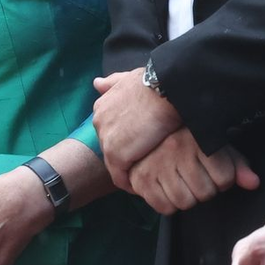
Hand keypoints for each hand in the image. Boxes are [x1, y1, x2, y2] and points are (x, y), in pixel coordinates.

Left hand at [92, 70, 182, 189]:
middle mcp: (99, 123)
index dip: (126, 140)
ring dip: (130, 172)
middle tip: (147, 163)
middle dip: (127, 157)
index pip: (111, 132)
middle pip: (112, 148)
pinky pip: (122, 178)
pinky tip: (146, 187)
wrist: (167, 89)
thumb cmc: (156, 82)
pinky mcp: (117, 156)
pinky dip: (133, 185)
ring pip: (116, 166)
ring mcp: (106, 140)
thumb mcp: (130, 78)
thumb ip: (113, 82)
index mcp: (102, 107)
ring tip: (148, 178)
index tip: (141, 146)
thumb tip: (96, 83)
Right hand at [128, 128, 259, 214]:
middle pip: (205, 193)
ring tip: (184, 183)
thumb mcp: (216, 147)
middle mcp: (175, 149)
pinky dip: (169, 204)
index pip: (225, 178)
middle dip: (206, 190)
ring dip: (188, 198)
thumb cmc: (189, 145)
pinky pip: (165, 208)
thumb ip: (238, 165)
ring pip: (185, 203)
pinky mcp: (141, 180)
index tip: (215, 172)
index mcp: (197, 138)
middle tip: (198, 178)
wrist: (148, 138)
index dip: (223, 180)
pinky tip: (170, 189)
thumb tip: (253, 183)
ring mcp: (156, 165)